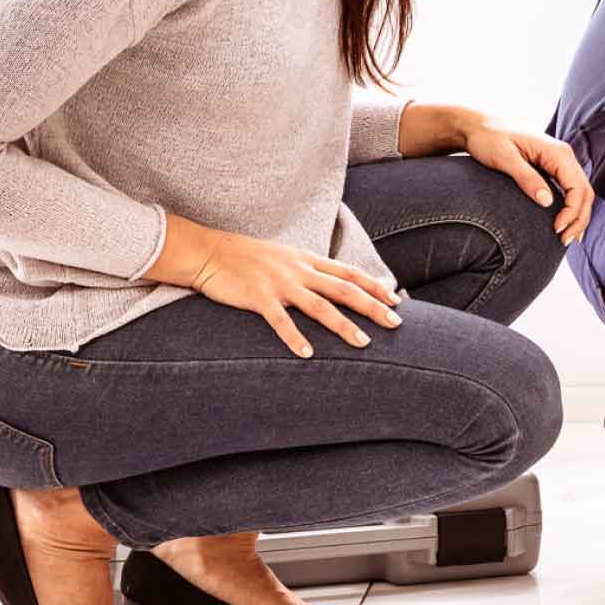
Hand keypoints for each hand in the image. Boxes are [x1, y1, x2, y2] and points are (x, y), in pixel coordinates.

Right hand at [183, 229, 403, 357]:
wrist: (209, 251)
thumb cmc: (247, 257)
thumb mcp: (285, 257)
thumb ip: (309, 269)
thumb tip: (333, 283)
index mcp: (308, 260)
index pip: (350, 273)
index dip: (374, 286)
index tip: (395, 301)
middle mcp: (300, 270)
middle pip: (345, 290)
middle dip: (372, 307)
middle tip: (395, 324)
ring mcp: (280, 283)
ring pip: (320, 306)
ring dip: (344, 326)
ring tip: (363, 343)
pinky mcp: (258, 297)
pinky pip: (280, 320)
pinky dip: (294, 337)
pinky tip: (307, 353)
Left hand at [454, 117, 594, 245]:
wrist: (479, 126)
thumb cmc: (489, 139)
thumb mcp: (505, 158)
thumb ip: (527, 178)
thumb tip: (547, 201)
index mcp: (557, 152)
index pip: (577, 187)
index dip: (572, 212)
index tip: (557, 230)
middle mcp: (564, 155)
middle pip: (585, 192)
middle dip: (579, 219)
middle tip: (564, 242)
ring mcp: (560, 161)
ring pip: (582, 192)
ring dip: (578, 216)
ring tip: (569, 238)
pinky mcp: (553, 167)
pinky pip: (571, 189)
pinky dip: (572, 208)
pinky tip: (566, 223)